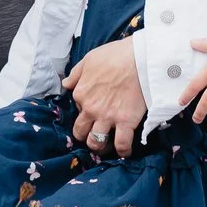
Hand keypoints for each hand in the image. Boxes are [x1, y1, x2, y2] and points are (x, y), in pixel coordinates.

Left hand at [62, 38, 146, 154]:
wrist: (139, 58)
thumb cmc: (115, 55)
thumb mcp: (89, 59)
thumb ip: (76, 74)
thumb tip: (66, 84)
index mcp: (81, 94)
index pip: (78, 111)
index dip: (86, 112)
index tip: (95, 111)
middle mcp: (91, 109)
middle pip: (81, 133)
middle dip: (85, 136)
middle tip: (94, 134)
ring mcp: (108, 118)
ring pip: (96, 142)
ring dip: (100, 146)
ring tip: (106, 146)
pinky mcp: (126, 122)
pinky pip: (121, 144)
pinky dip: (123, 151)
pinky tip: (124, 151)